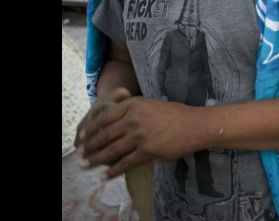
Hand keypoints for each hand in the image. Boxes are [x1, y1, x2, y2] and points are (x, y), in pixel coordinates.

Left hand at [78, 95, 199, 179]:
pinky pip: (125, 163)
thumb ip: (133, 108)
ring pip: (111, 150)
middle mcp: (134, 119)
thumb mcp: (151, 103)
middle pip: (104, 135)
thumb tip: (113, 119)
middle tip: (80, 153)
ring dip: (96, 160)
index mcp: (134, 104)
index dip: (90, 128)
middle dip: (89, 146)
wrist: (196, 125)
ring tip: (87, 165)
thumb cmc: (175, 114)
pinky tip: (106, 176)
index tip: (82, 136)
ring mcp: (140, 136)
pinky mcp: (147, 151)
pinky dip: (113, 171)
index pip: (104, 117)